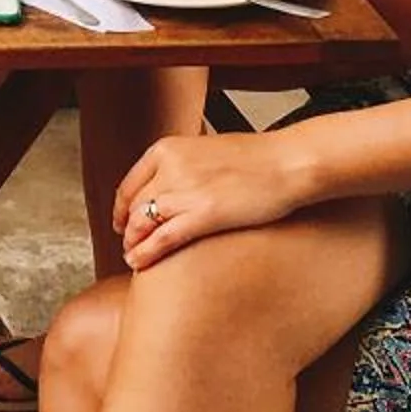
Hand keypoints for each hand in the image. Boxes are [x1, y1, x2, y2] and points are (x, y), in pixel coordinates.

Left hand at [116, 127, 311, 266]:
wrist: (288, 162)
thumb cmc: (257, 159)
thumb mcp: (206, 152)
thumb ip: (183, 167)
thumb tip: (168, 189)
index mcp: (168, 148)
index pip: (130, 183)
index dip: (122, 208)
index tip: (122, 222)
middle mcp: (171, 166)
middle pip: (134, 205)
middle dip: (127, 229)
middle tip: (128, 244)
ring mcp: (186, 189)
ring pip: (141, 222)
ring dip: (132, 244)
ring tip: (132, 257)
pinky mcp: (204, 213)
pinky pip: (162, 237)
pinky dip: (146, 252)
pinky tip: (140, 263)